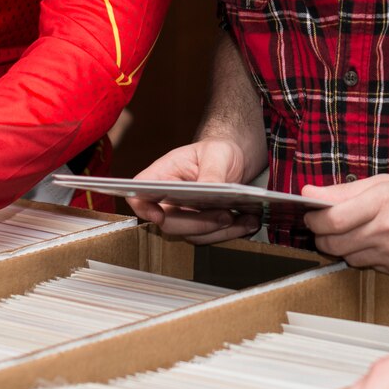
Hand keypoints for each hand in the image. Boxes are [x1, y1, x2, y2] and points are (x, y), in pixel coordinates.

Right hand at [125, 138, 261, 244]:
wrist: (234, 160)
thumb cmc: (218, 151)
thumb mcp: (216, 154)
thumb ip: (211, 173)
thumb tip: (208, 191)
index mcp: (162, 176)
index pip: (139, 194)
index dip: (143, 208)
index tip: (159, 216)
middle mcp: (168, 200)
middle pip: (169, 223)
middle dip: (198, 223)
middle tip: (225, 215)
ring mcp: (184, 216)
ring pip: (192, 235)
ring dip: (220, 231)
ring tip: (246, 219)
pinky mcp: (201, 226)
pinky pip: (211, 237)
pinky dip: (231, 232)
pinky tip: (249, 222)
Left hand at [301, 176, 388, 276]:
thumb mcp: (386, 183)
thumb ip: (345, 190)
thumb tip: (310, 193)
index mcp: (383, 201)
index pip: (333, 219)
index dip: (314, 219)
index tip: (310, 214)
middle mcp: (387, 229)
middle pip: (334, 242)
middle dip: (321, 235)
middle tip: (323, 226)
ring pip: (347, 257)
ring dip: (341, 246)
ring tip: (351, 232)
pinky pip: (366, 266)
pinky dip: (362, 255)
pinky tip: (373, 243)